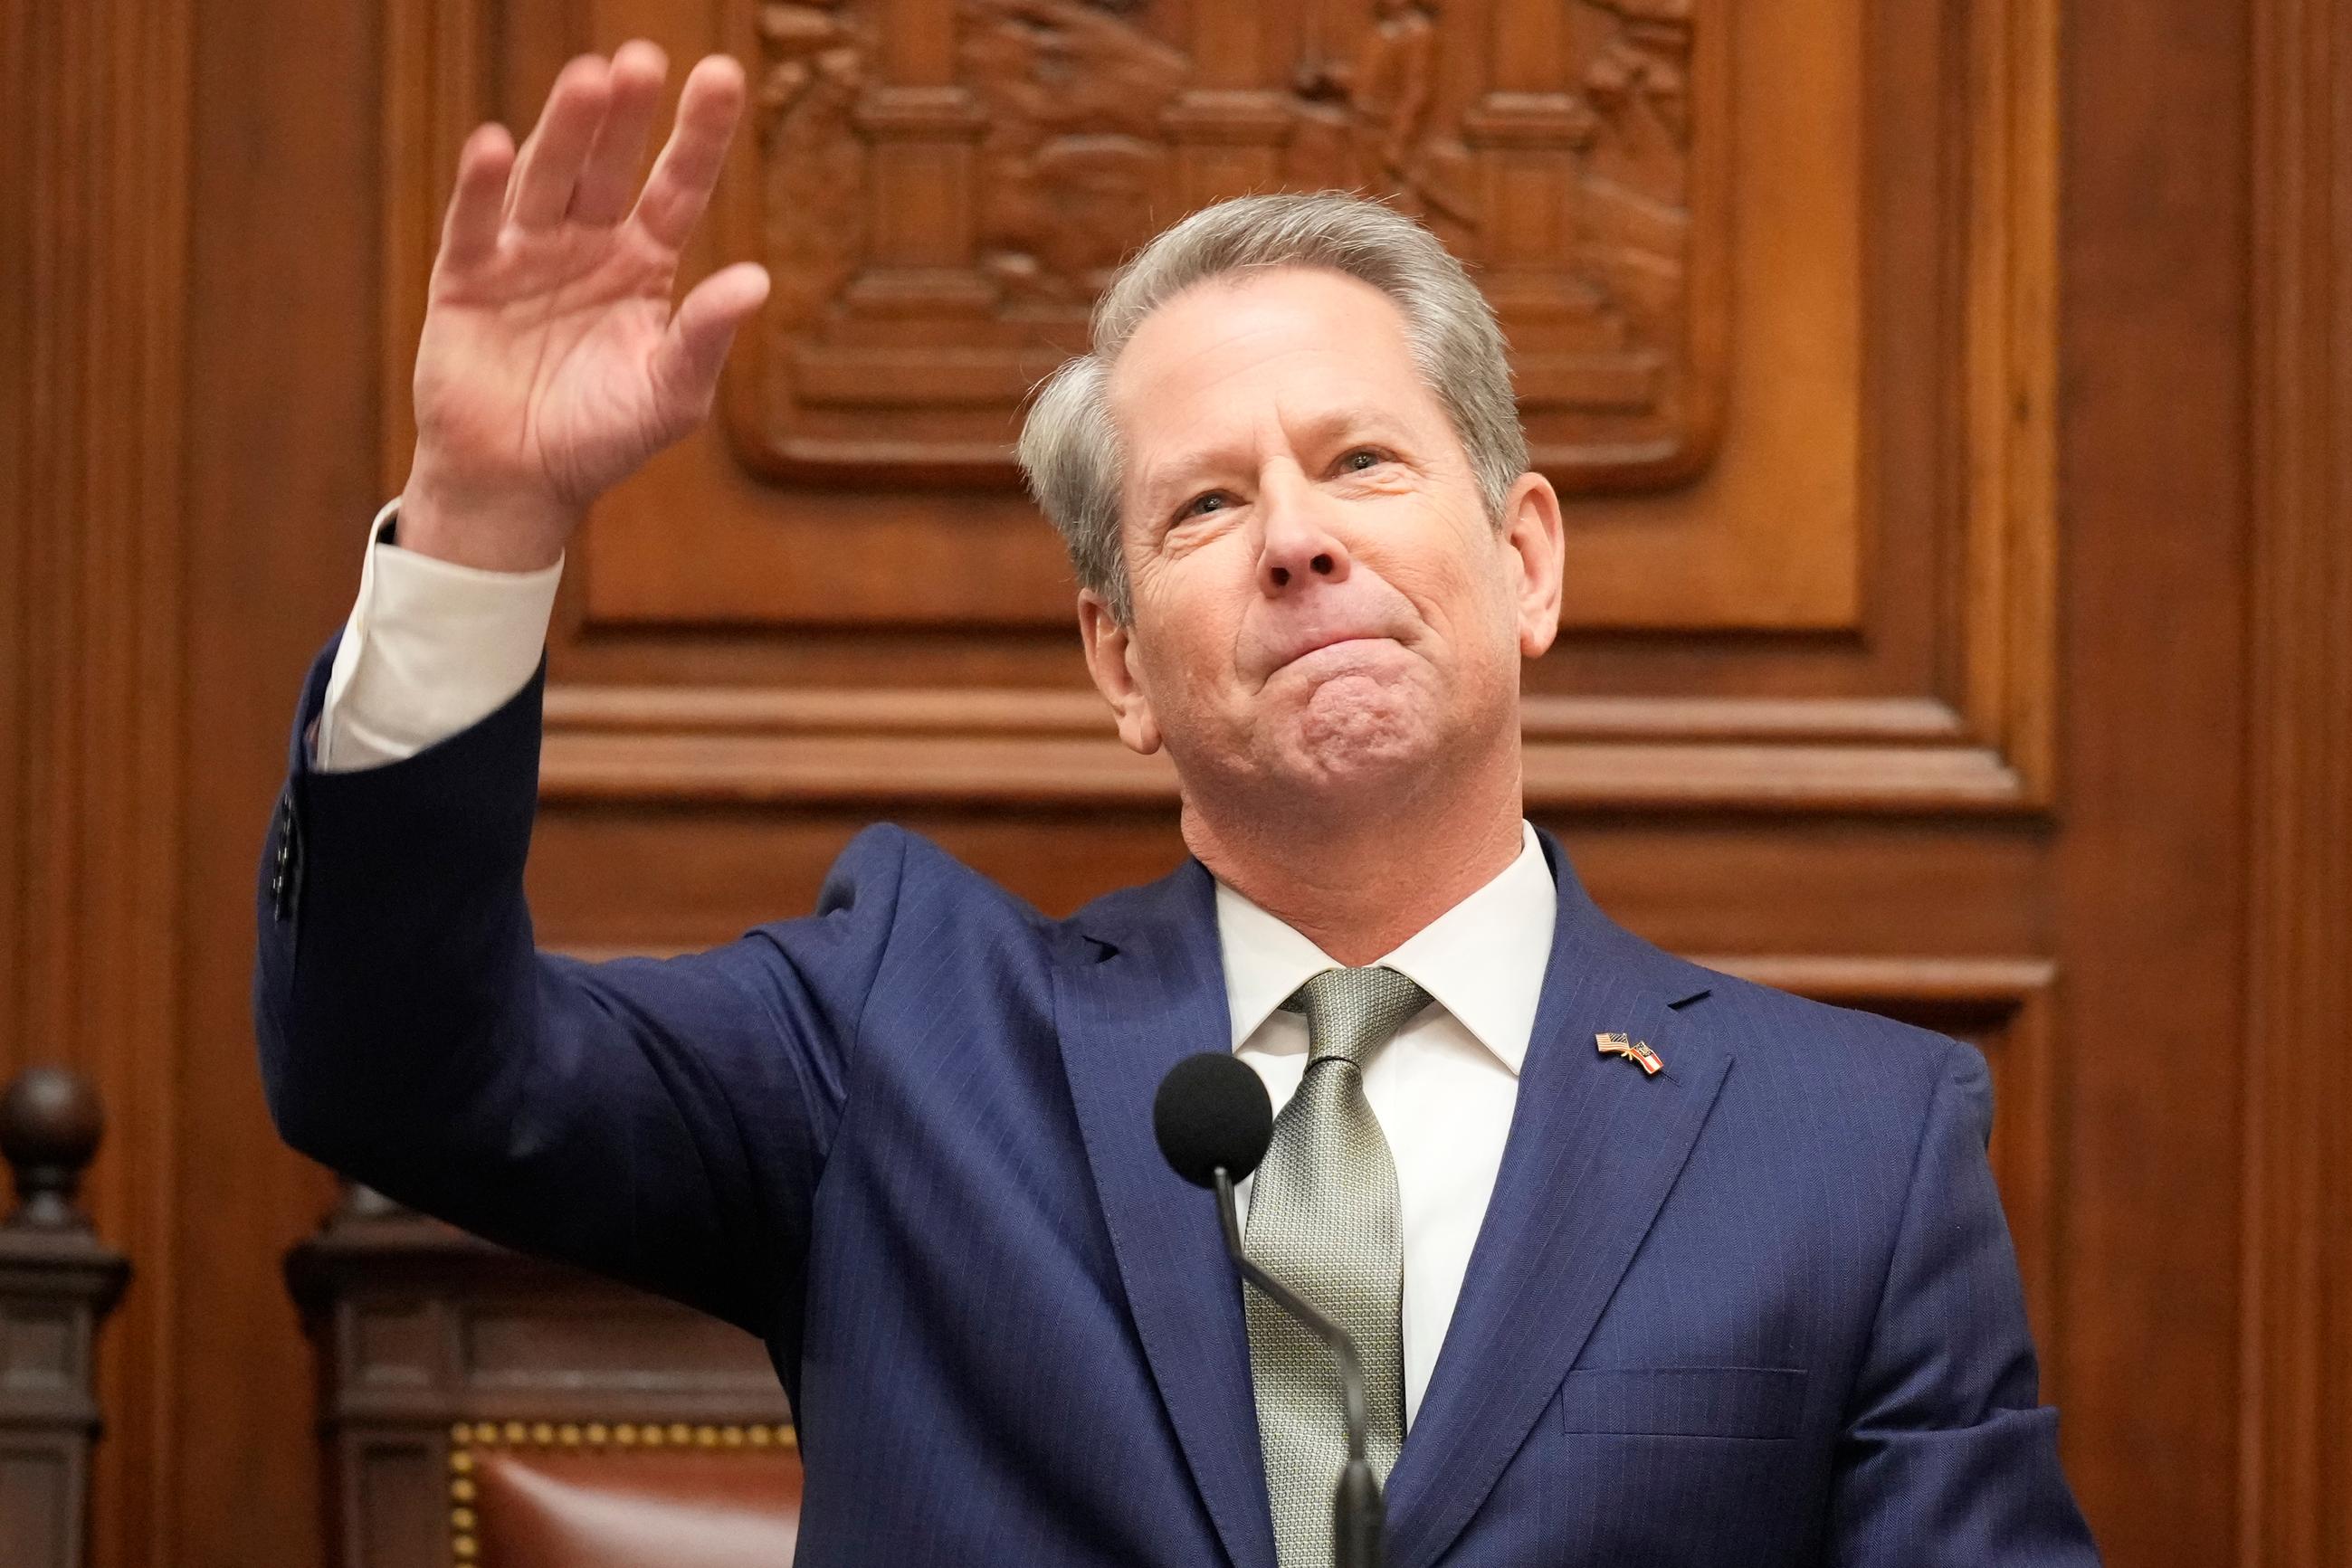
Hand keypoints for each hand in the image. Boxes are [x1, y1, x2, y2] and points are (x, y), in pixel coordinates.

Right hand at [397, 43, 770, 570]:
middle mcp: (585, 243)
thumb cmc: (604, 437)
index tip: (722, 75)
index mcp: (643, 263)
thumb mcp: (670, 395)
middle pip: (608, 165)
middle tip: (644, 60)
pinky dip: (484, 187)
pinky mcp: (466, 279)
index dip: (697, 134)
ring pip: (547, 179)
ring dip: (565, 129)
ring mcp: (524, 254)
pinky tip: (499, 147)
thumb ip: (706, 336)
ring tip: (590, 79)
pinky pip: (476, 224)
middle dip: (625, 115)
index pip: (677, 186)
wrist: (521, 485)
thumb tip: (758, 280)